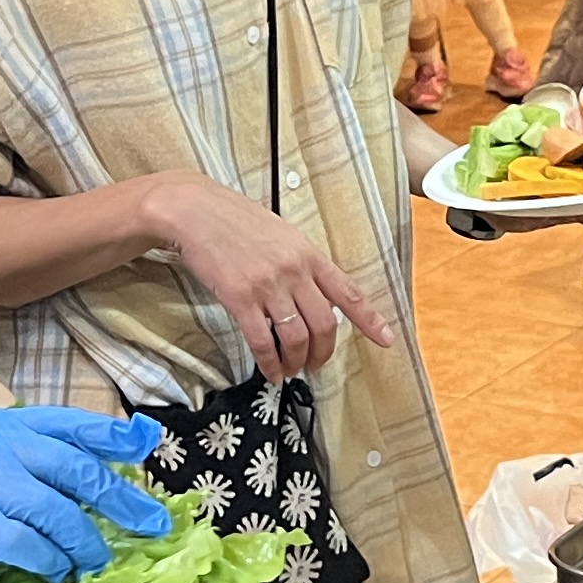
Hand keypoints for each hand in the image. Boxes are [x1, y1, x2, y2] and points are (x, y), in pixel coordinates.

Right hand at [0, 405, 167, 582]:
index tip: (145, 445)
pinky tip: (56, 575)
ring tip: (95, 563)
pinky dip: (51, 564)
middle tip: (152, 523)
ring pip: (61, 512)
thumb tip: (37, 489)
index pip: (61, 424)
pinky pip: (33, 547)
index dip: (108, 436)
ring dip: (85, 543)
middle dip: (121, 497)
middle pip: (76, 469)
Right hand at [144, 176, 395, 379]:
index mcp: (309, 254)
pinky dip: (269, 363)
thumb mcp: (282, 235)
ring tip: (291, 369)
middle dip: (323, 353)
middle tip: (315, 366)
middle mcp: (294, 271)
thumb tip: (314, 295)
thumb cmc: (236, 221)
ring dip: (297, 361)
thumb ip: (301, 264)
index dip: (370, 320)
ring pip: (296, 337)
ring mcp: (268, 285)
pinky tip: (270, 371)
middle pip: (324, 325)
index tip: (386, 340)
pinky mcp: (240, 298)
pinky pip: (262, 341)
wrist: (196, 211)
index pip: (348, 292)